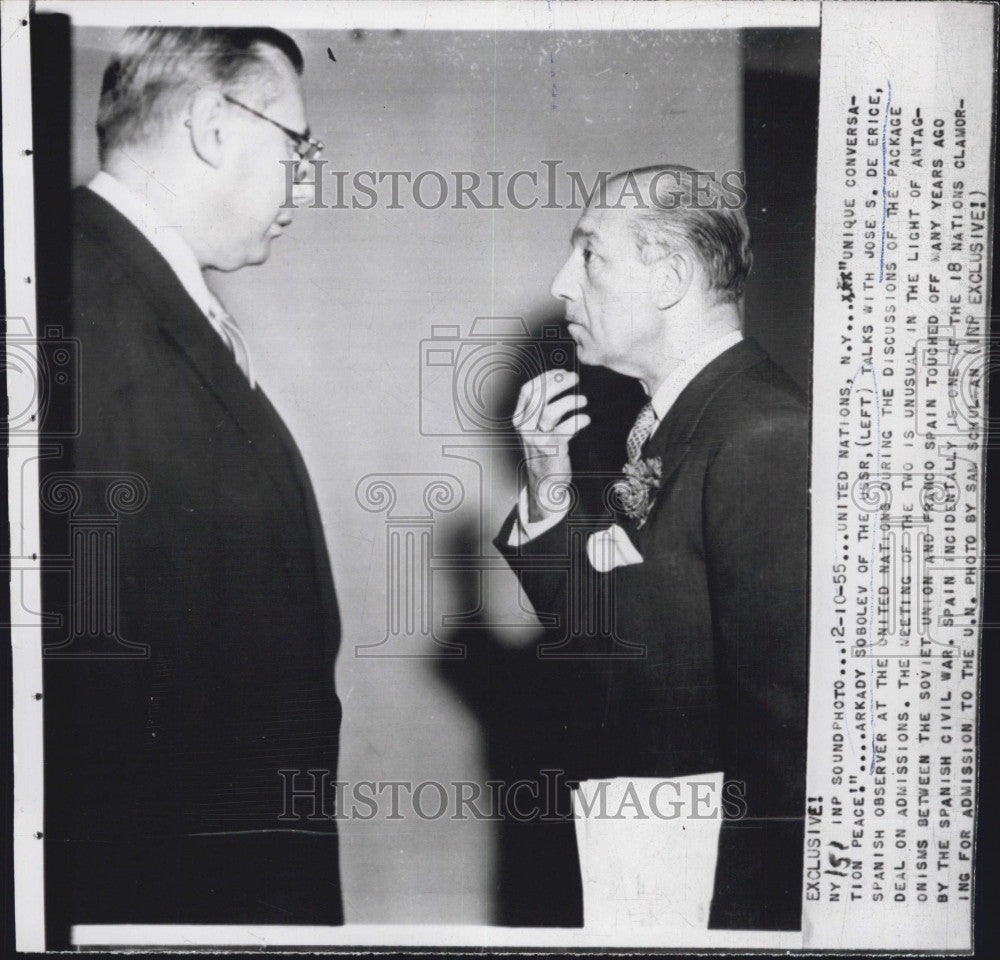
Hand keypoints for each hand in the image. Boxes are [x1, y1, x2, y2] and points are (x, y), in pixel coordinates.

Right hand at [512, 369, 589, 522]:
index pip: (528, 390)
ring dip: (570, 401)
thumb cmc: (545, 450)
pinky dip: (578, 421)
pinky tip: (586, 420)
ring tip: (583, 401)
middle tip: (576, 379)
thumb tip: (562, 381)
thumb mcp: (537, 428)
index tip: (562, 372)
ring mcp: (536, 438)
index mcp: (519, 418)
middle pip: (539, 396)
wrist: (546, 481)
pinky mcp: (551, 449)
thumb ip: (543, 407)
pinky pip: (565, 429)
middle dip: (559, 383)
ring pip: (550, 411)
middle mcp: (524, 427)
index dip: (545, 377)